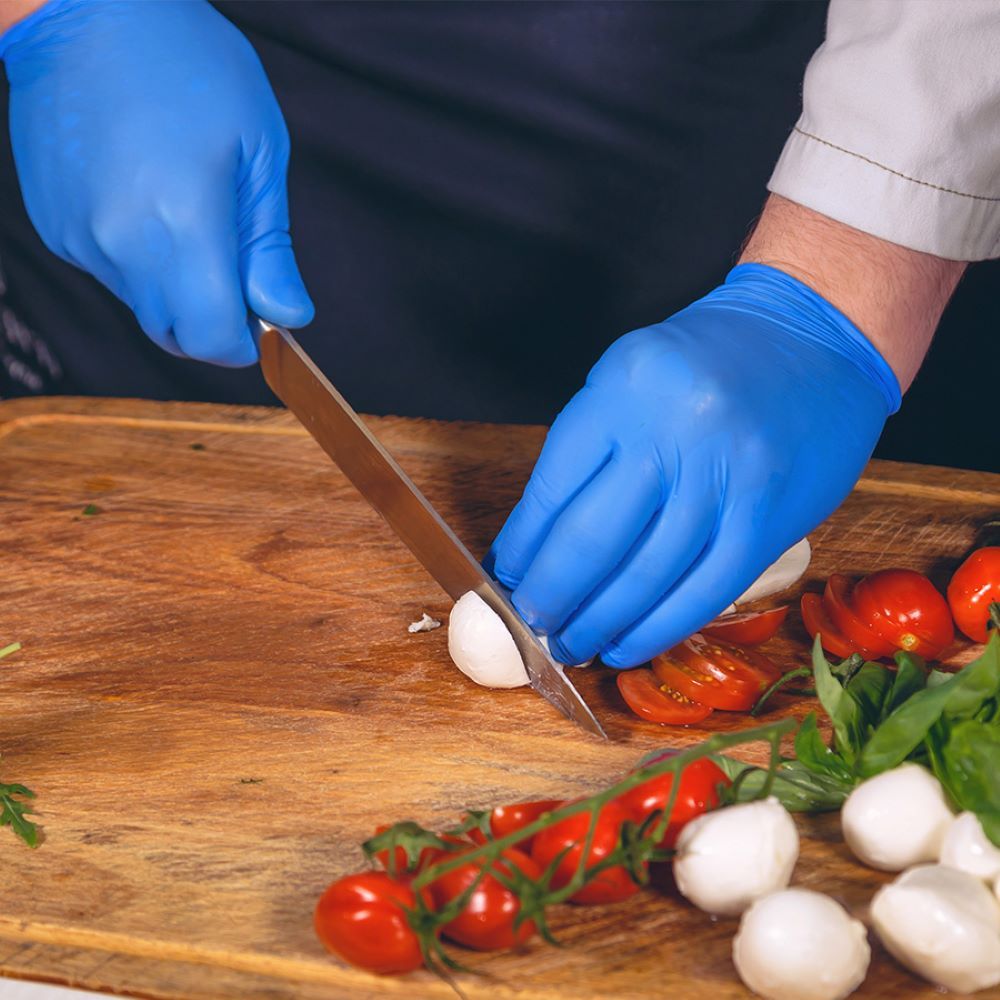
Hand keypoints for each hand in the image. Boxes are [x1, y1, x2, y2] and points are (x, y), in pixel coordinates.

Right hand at [0, 0, 312, 364]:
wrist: (82, 9)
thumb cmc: (185, 63)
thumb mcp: (257, 151)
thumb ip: (269, 248)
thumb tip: (288, 315)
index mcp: (182, 226)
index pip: (211, 339)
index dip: (241, 341)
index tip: (258, 319)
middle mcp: (122, 244)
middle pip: (174, 333)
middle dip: (210, 319)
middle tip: (231, 264)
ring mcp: (81, 239)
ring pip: (142, 305)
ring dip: (175, 287)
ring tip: (184, 210)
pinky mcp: (56, 229)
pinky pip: (110, 272)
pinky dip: (138, 259)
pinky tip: (145, 199)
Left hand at [488, 263, 900, 667]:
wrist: (817, 339)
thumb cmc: (711, 359)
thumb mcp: (632, 373)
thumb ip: (590, 448)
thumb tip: (538, 541)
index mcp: (625, 387)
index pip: (552, 489)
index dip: (521, 548)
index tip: (503, 579)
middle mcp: (673, 432)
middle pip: (590, 541)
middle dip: (548, 598)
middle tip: (529, 625)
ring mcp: (727, 479)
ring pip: (644, 577)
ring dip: (597, 624)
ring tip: (570, 646)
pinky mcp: (768, 521)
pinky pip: (703, 592)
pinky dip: (656, 629)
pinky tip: (625, 647)